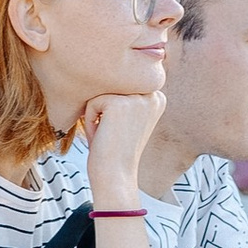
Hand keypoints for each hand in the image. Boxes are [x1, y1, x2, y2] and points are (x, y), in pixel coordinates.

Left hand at [79, 85, 165, 205]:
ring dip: (97, 116)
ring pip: (101, 93)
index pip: (121, 85)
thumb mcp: (130, 118)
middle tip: (115, 135)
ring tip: (109, 136)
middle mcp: (152, 94)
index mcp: (157, 97)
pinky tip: (102, 137)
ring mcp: (136, 98)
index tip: (123, 131)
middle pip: (111, 86)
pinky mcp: (118, 104)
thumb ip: (127, 96)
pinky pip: (91, 103)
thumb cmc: (117, 149)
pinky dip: (90, 122)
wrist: (116, 176)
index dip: (114, 110)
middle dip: (105, 111)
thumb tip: (110, 71)